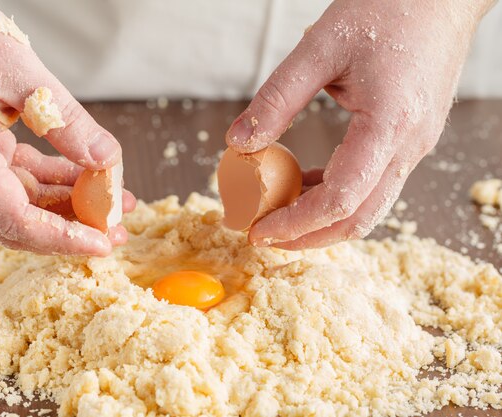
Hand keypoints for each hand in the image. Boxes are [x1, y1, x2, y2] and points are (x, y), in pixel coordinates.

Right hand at [0, 0, 135, 255]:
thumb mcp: (21, 70)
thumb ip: (65, 121)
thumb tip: (105, 160)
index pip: (12, 218)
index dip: (61, 238)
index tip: (102, 243)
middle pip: (15, 222)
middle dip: (69, 231)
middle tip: (115, 230)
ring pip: (18, 203)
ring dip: (65, 206)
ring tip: (111, 202)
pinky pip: (15, 178)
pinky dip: (50, 181)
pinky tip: (85, 177)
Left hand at [226, 0, 492, 249]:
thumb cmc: (388, 8)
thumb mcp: (320, 47)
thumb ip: (277, 98)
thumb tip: (239, 143)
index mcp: (390, 125)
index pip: (341, 199)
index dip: (295, 223)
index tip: (258, 230)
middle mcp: (409, 146)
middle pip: (359, 219)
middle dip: (308, 237)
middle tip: (264, 235)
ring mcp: (415, 146)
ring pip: (369, 207)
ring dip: (322, 220)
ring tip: (278, 212)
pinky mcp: (411, 140)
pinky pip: (373, 184)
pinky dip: (337, 195)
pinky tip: (305, 182)